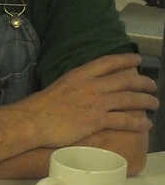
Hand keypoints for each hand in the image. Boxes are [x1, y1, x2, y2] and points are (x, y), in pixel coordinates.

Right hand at [21, 53, 156, 146]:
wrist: (32, 120)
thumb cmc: (38, 107)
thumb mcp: (58, 86)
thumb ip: (74, 85)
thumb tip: (81, 91)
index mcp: (79, 74)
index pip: (108, 62)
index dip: (125, 60)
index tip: (137, 60)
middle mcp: (91, 85)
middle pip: (125, 80)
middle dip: (143, 82)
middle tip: (152, 85)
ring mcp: (95, 102)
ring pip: (129, 99)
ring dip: (145, 101)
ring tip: (154, 103)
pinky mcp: (96, 120)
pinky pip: (124, 120)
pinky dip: (137, 122)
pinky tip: (146, 124)